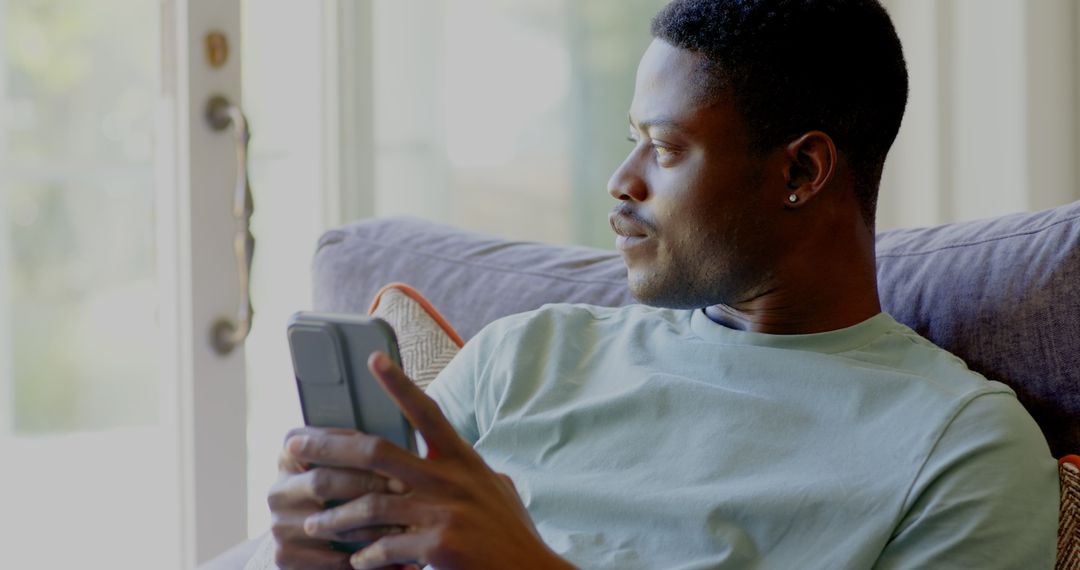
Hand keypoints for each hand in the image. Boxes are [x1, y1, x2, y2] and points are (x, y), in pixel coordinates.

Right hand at [268, 425, 410, 568]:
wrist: (306, 537)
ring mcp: (278, 525)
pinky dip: (369, 561)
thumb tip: (395, 438)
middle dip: (368, 484)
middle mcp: (278, 489)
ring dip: (374, 526)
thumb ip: (356, 448)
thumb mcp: (340, 463)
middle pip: (323, 482)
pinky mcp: (285, 556)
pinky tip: (398, 560)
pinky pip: (334, 560)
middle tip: (405, 489)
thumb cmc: (339, 490)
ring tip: (407, 524)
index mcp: (289, 455)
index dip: (355, 450)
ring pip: (332, 524)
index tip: (393, 456)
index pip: (318, 444)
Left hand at [293, 352, 574, 569]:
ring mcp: (442, 512)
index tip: (373, 360)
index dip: (400, 384)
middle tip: (294, 447)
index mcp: (462, 459)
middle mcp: (449, 479)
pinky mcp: (436, 547)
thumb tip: (449, 451)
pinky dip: (367, 555)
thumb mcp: (494, 486)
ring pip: (369, 504)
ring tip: (312, 524)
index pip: (427, 412)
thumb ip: (466, 468)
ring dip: (334, 517)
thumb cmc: (510, 532)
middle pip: (376, 452)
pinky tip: (356, 561)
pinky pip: (385, 546)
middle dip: (329, 448)